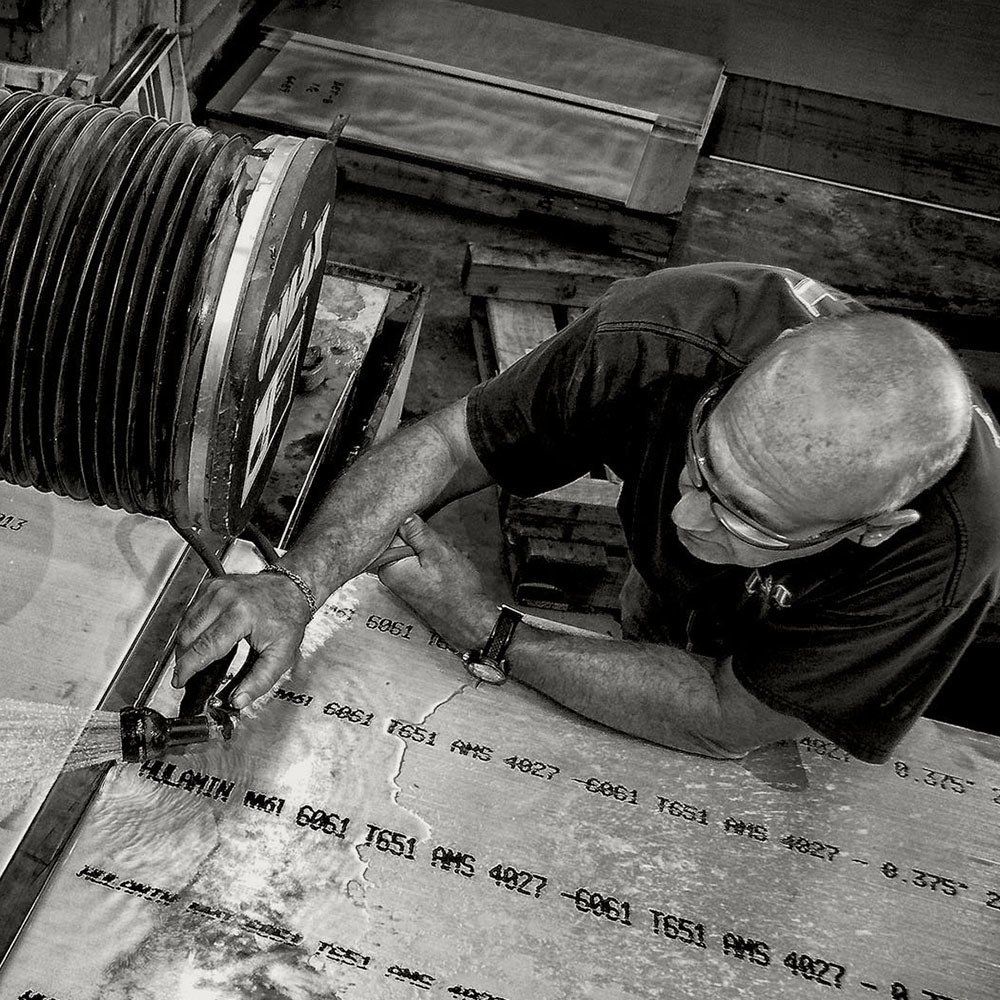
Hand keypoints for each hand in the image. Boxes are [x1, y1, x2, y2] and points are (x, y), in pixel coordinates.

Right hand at [173, 572, 313, 707]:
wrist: (291, 589)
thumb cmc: (287, 618)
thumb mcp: (281, 654)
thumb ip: (260, 680)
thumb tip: (239, 700)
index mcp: (241, 615)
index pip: (204, 647)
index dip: (188, 668)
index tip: (179, 680)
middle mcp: (225, 598)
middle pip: (188, 635)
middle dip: (184, 658)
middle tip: (187, 673)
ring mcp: (216, 589)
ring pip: (185, 623)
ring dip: (185, 644)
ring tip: (195, 658)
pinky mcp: (211, 586)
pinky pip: (190, 611)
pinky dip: (191, 627)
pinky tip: (201, 637)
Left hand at [378, 515, 496, 649]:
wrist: (469, 617)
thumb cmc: (456, 590)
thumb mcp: (438, 551)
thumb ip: (417, 531)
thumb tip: (401, 514)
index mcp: (389, 565)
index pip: (391, 530)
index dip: (412, 526)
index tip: (426, 532)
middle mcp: (390, 573)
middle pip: (403, 539)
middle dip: (424, 538)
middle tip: (439, 548)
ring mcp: (400, 579)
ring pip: (414, 549)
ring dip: (432, 549)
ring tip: (445, 561)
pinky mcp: (411, 582)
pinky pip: (419, 561)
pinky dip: (433, 560)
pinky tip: (445, 567)